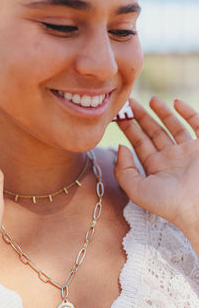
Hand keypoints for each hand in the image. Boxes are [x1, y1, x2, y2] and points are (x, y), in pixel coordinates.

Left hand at [114, 97, 198, 242]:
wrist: (198, 208)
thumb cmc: (168, 203)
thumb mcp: (137, 189)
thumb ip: (124, 170)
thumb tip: (121, 147)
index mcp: (155, 168)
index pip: (139, 143)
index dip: (128, 128)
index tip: (117, 114)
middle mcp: (171, 158)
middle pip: (154, 132)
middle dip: (142, 117)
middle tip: (130, 101)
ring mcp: (188, 152)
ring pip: (174, 126)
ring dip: (163, 112)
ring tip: (151, 99)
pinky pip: (197, 125)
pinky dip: (188, 113)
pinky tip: (176, 102)